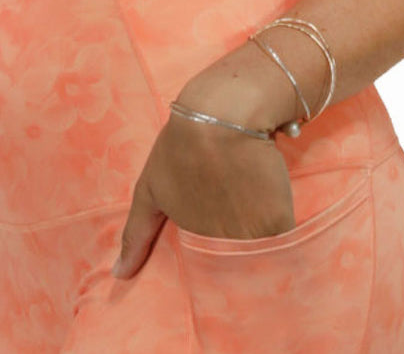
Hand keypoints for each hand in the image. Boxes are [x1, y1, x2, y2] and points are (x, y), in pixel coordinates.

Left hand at [112, 110, 294, 278]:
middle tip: (240, 272)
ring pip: (261, 265)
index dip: (215, 282)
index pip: (208, 278)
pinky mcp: (278, 220)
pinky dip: (285, 248)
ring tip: (262, 259)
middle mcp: (222, 246)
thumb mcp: (150, 188)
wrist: (222, 115)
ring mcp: (251, 236)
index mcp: (194, 243)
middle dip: (239, 278)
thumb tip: (118, 275)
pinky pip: (285, 247)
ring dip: (262, 266)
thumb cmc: (180, 147)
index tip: (218, 288)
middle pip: (235, 274)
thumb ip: (136, 233)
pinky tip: (282, 241)